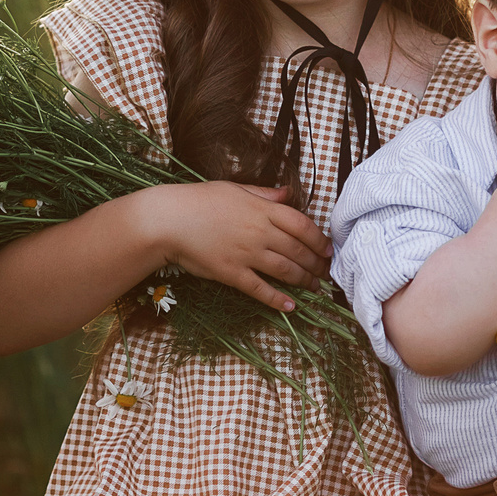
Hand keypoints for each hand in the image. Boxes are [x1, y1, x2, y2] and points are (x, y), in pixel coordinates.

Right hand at [136, 181, 329, 311]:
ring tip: (315, 287)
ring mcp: (247, 254)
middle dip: (316, 263)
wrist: (168, 220)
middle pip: (298, 250)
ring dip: (304, 281)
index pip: (303, 225)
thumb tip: (288, 193)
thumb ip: (264, 194)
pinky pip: (260, 290)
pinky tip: (290, 307)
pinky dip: (278, 300)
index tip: (328, 248)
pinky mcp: (232, 274)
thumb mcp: (235, 188)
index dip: (319, 239)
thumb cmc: (199, 200)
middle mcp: (260, 232)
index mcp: (263, 210)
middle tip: (325, 272)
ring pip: (285, 270)